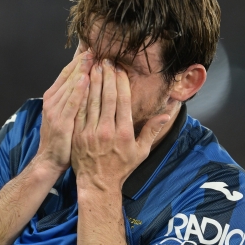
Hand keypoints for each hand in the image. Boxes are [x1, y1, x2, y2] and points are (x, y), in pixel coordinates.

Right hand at [34, 50, 93, 171]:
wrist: (49, 160)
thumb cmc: (61, 138)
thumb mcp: (65, 113)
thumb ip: (73, 96)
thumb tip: (86, 79)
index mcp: (54, 97)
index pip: (67, 72)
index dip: (79, 59)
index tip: (90, 47)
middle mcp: (52, 100)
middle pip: (69, 75)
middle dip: (81, 61)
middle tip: (94, 47)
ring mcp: (55, 110)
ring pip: (70, 86)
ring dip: (81, 70)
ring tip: (92, 57)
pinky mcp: (61, 121)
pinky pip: (71, 103)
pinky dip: (77, 90)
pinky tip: (85, 79)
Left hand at [71, 59, 169, 189]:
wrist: (97, 184)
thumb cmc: (121, 167)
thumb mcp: (142, 151)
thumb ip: (152, 130)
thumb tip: (167, 113)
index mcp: (124, 133)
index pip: (123, 102)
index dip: (121, 83)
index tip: (120, 69)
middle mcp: (107, 131)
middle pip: (107, 98)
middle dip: (107, 77)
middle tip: (106, 60)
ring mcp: (90, 133)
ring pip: (92, 101)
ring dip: (93, 82)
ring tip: (94, 65)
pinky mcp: (77, 135)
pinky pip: (79, 111)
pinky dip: (81, 95)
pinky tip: (81, 83)